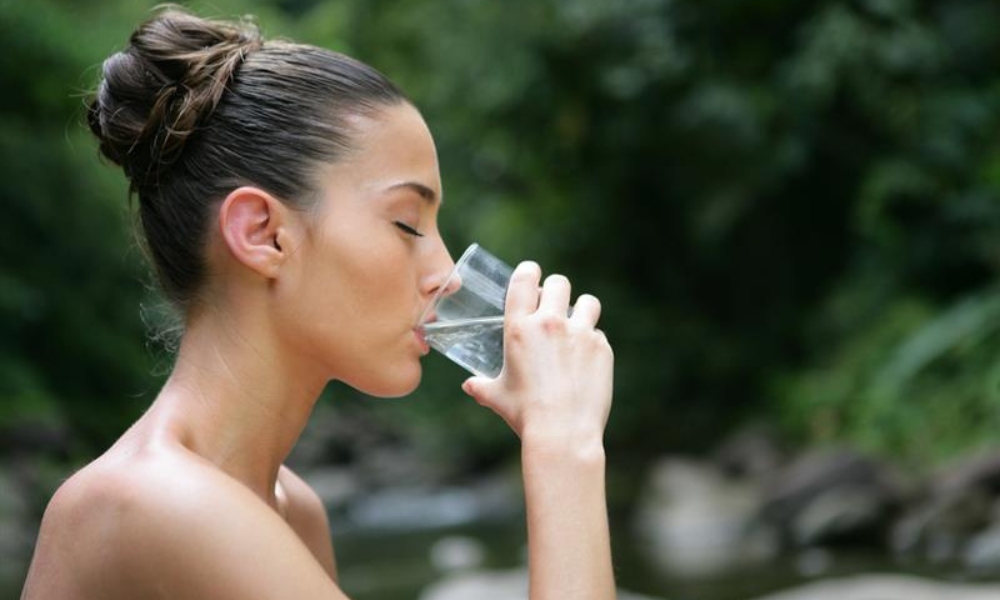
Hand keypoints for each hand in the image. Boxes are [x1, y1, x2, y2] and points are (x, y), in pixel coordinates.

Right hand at [461, 261, 613, 446]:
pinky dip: (592, 342)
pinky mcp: (601, 348)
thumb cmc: (525, 414)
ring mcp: (580, 333)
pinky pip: (598, 333)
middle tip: (553, 305)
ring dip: (581, 309)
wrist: (563, 432)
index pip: (524, 280)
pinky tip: (585, 360)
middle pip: (559, 283)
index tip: (531, 274)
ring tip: (576, 325)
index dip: (528, 271)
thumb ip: (481, 387)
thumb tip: (469, 386)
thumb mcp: (497, 397)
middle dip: (555, 290)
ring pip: (587, 302)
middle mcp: (550, 323)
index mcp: (520, 328)